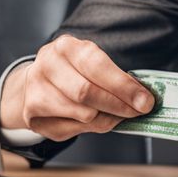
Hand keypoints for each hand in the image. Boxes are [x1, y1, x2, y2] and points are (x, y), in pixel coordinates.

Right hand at [0, 35, 154, 141]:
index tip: (145, 101)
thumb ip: (114, 78)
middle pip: (86, 93)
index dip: (123, 86)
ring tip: (114, 113)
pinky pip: (72, 129)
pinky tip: (92, 119)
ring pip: (82, 114)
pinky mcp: (33, 115)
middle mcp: (47, 65)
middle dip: (119, 105)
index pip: (97, 66)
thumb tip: (143, 98)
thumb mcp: (91, 64)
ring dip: (106, 118)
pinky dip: (90, 127)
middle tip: (137, 112)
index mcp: (67, 47)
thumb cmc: (72, 72)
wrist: (34, 83)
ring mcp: (36, 91)